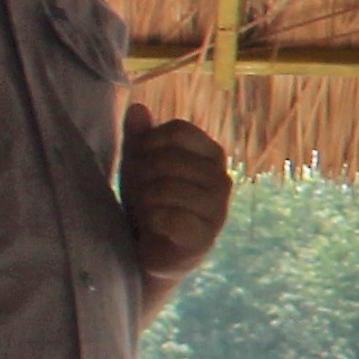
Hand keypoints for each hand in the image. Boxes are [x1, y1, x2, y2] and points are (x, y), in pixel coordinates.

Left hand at [120, 105, 235, 282]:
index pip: (178, 130)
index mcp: (211, 155)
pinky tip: (152, 227)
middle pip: (169, 159)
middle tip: (137, 193)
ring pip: (167, 188)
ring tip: (144, 211)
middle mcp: (222, 180)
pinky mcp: (205, 239)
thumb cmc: (149, 202)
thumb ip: (139, 137)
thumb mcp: (140, 165)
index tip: (139, 161)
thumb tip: (137, 107)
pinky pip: (170, 218)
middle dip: (141, 176)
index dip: (148, 143)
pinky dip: (151, 221)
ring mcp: (218, 210)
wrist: (151, 250)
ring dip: (143, 201)